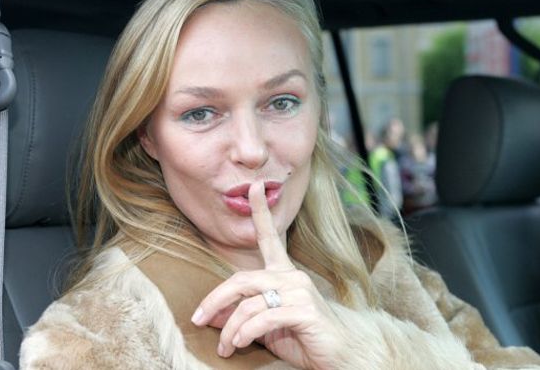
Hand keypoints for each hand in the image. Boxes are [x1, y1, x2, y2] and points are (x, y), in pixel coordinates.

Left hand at [191, 181, 347, 369]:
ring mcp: (300, 291)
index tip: (253, 187)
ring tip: (224, 347)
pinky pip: (263, 318)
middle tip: (197, 319)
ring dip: (230, 328)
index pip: (270, 238)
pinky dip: (245, 332)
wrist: (342, 355)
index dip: (260, 211)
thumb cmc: (304, 337)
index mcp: (284, 274)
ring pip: (249, 303)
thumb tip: (210, 316)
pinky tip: (240, 343)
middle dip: (215, 299)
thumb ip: (241, 316)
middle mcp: (292, 277)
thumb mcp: (265, 326)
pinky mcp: (305, 310)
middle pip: (242, 279)